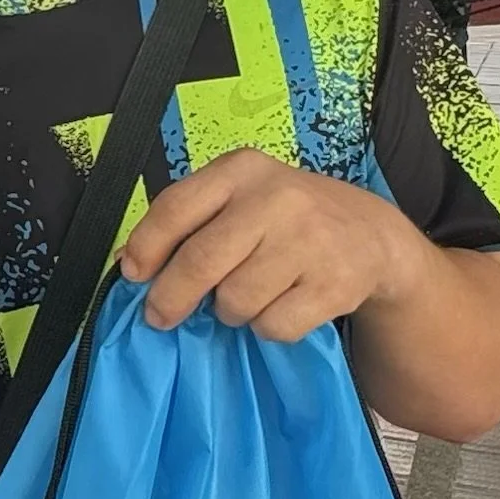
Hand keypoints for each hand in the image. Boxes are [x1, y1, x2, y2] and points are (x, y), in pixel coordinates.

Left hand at [120, 149, 413, 340]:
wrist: (370, 234)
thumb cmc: (287, 220)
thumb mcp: (240, 200)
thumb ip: (188, 222)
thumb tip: (129, 263)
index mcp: (242, 171)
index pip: (176, 208)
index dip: (146, 248)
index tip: (134, 275)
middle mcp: (277, 199)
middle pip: (200, 262)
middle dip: (171, 298)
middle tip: (163, 315)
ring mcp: (310, 241)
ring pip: (235, 302)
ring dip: (232, 312)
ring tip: (250, 294)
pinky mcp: (334, 284)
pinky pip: (272, 326)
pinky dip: (268, 327)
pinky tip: (283, 304)